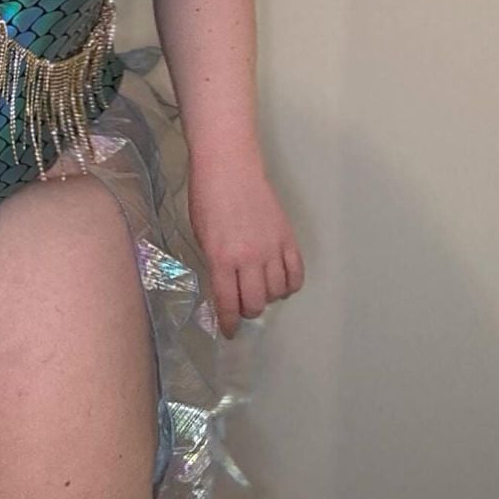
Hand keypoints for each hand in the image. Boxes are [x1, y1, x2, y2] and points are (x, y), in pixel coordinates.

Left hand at [187, 157, 304, 338]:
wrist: (230, 167)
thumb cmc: (207, 198)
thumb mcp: (202, 236)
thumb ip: (215, 264)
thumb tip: (225, 288)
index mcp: (222, 258)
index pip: (228, 303)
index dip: (228, 322)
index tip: (229, 331)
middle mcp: (250, 258)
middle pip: (256, 302)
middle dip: (247, 311)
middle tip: (242, 306)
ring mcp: (272, 248)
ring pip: (278, 292)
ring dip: (268, 297)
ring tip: (260, 289)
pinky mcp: (288, 238)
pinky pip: (296, 273)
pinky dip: (290, 284)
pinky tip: (281, 283)